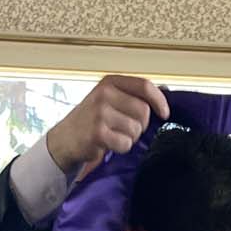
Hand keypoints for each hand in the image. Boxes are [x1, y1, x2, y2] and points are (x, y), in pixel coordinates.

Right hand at [46, 75, 170, 174]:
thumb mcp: (110, 99)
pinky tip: (109, 145)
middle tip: (126, 129)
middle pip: (144, 112)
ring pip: (136, 129)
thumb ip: (134, 95)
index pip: (145, 86)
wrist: (64, 139)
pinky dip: (121, 148)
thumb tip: (166, 91)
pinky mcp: (97, 132)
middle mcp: (104, 94)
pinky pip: (125, 143)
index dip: (160, 101)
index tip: (165, 114)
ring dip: (130, 138)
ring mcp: (100, 112)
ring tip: (114, 136)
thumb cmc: (91, 120)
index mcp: (110, 82)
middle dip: (140, 126)